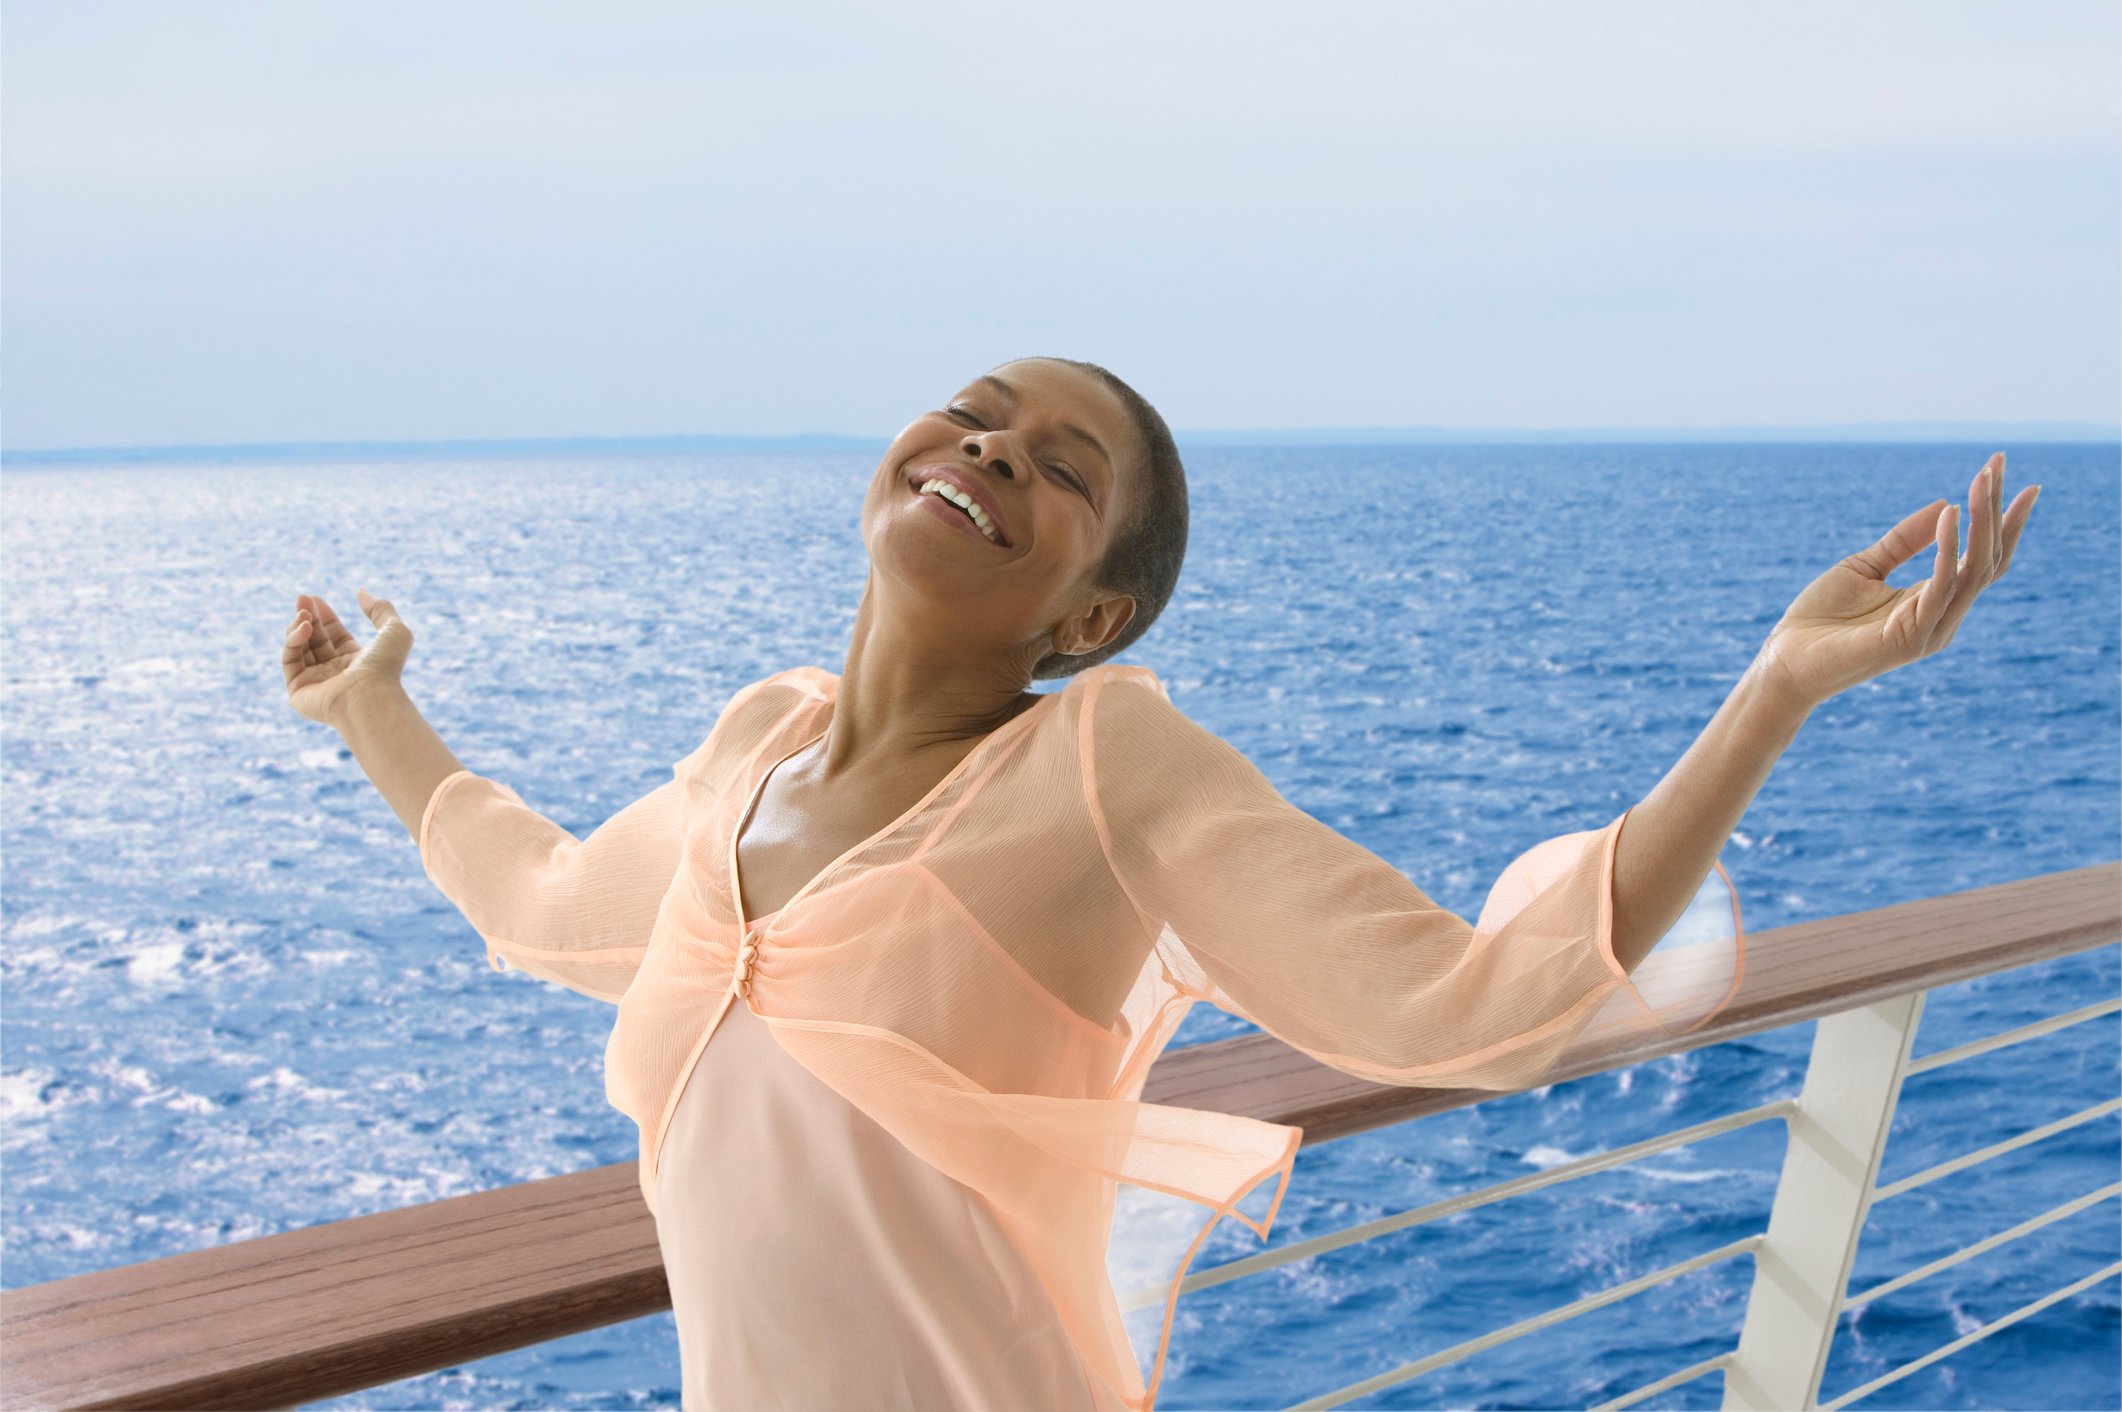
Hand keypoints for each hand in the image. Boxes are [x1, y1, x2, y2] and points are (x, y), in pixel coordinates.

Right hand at [281, 588, 416, 727]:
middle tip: (302, 598)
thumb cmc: (385, 667)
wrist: (369, 698)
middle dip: (308, 616)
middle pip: (314, 639)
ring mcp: (315, 682)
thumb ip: (380, 608)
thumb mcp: (394, 630)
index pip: (334, 635)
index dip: (323, 615)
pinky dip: (293, 640)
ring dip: (299, 626)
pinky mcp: (298, 691)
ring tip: (303, 612)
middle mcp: (334, 673)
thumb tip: (361, 591)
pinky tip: (304, 627)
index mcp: (356, 662)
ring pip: (298, 647)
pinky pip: (289, 659)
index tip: (314, 598)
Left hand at [1753, 452, 2039, 709]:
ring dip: (1981, 522)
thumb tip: (1944, 505)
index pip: (1983, 559)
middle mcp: (1942, 618)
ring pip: (1975, 570)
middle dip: (1996, 510)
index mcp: (1934, 603)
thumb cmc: (1820, 620)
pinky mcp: (1910, 637)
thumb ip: (1903, 542)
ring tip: (1981, 479)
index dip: (2000, 519)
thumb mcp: (1865, 567)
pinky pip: (1941, 586)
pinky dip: (1947, 548)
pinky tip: (1949, 514)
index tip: (2002, 472)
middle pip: (1988, 560)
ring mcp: (1930, 629)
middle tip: (1997, 461)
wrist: (1784, 662)